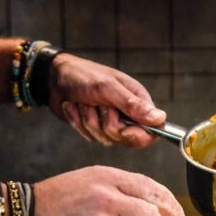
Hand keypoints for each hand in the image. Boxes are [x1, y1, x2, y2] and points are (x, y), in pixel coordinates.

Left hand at [47, 54, 164, 147]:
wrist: (54, 78)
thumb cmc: (83, 76)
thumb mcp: (108, 88)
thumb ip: (133, 105)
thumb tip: (160, 118)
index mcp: (137, 101)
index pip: (150, 131)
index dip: (138, 135)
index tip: (124, 129)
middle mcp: (127, 114)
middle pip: (125, 138)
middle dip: (106, 124)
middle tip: (97, 105)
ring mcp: (110, 122)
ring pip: (105, 139)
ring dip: (89, 121)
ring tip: (84, 102)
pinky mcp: (94, 128)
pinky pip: (89, 137)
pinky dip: (79, 122)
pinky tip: (75, 106)